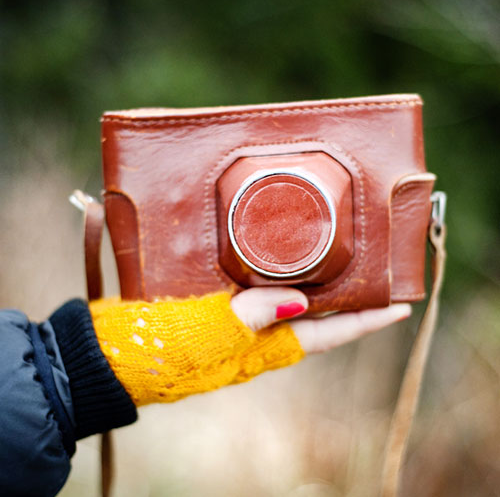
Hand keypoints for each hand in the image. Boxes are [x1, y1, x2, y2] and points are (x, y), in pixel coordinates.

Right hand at [91, 288, 410, 405]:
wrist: (113, 354)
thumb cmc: (163, 350)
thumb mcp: (213, 332)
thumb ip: (256, 315)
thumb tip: (301, 300)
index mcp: (263, 349)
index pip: (328, 333)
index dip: (365, 321)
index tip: (400, 307)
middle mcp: (256, 338)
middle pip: (314, 317)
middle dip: (345, 300)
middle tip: (370, 272)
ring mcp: (235, 324)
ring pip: (285, 302)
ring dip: (311, 283)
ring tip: (333, 257)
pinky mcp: (212, 309)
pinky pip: (253, 290)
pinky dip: (270, 273)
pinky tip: (270, 253)